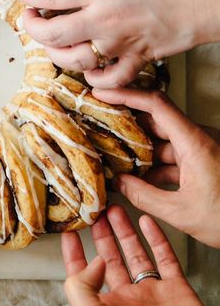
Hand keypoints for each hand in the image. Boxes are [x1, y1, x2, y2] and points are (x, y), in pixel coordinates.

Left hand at [17, 0, 219, 86]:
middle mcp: (105, 19)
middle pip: (52, 33)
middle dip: (32, 28)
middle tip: (30, 20)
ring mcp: (120, 43)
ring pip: (73, 59)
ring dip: (55, 54)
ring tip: (51, 45)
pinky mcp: (139, 59)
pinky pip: (110, 78)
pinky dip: (95, 79)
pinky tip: (89, 70)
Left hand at [62, 205, 219, 305]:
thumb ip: (82, 289)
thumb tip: (94, 261)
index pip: (82, 275)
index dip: (74, 252)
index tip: (70, 228)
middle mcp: (127, 300)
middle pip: (109, 259)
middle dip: (100, 235)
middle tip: (95, 211)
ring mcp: (152, 294)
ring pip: (135, 254)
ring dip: (124, 231)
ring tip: (115, 209)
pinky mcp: (177, 289)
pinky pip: (165, 257)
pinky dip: (156, 237)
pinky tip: (147, 221)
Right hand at [91, 88, 219, 247]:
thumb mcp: (181, 213)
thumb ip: (144, 196)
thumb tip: (118, 184)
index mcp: (195, 142)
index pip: (156, 104)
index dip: (126, 94)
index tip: (102, 93)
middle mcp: (200, 139)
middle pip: (156, 120)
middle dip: (127, 124)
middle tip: (99, 125)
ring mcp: (204, 150)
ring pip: (164, 141)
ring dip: (141, 149)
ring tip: (114, 156)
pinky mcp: (206, 162)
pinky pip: (175, 155)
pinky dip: (156, 163)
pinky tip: (139, 177)